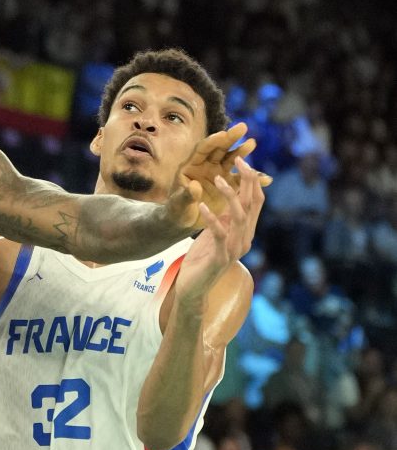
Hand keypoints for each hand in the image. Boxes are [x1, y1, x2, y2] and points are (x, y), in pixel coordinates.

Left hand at [167, 123, 269, 228]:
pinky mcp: (229, 185)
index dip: (212, 142)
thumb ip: (186, 195)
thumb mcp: (179, 204)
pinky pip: (242, 180)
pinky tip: (265, 179)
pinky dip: (253, 179)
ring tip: (252, 143)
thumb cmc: (177, 209)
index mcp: (191, 165)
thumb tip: (195, 187)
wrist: (185, 220)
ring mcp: (219, 174)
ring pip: (232, 160)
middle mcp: (206, 166)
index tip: (222, 135)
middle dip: (230, 138)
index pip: (202, 150)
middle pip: (219, 149)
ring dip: (242, 152)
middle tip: (243, 127)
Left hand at [175, 157, 264, 296]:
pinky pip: (219, 235)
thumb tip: (231, 197)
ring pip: (240, 218)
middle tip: (239, 160)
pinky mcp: (221, 258)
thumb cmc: (203, 259)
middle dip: (247, 181)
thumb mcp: (215, 233)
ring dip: (230, 196)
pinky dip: (212, 219)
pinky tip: (203, 206)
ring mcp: (235, 249)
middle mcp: (245, 239)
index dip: (252, 181)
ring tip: (219, 179)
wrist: (193, 289)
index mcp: (245, 231)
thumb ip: (225, 219)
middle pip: (252, 205)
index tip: (243, 160)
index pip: (255, 201)